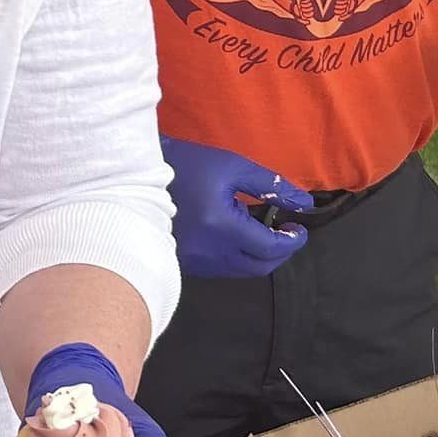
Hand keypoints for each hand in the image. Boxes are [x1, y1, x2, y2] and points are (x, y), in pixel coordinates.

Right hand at [158, 135, 310, 278]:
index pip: (271, 247)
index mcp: (222, 227)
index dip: (292, 240)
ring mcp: (195, 261)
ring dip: (257, 255)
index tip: (299, 228)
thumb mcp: (231, 167)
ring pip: (241, 270)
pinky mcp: (185, 262)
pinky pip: (220, 268)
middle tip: (285, 232)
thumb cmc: (183, 166)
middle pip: (260, 266)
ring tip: (256, 229)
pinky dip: (235, 256)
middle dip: (279, 252)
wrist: (134, 176)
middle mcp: (210, 251)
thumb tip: (303, 203)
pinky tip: (231, 236)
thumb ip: (270, 186)